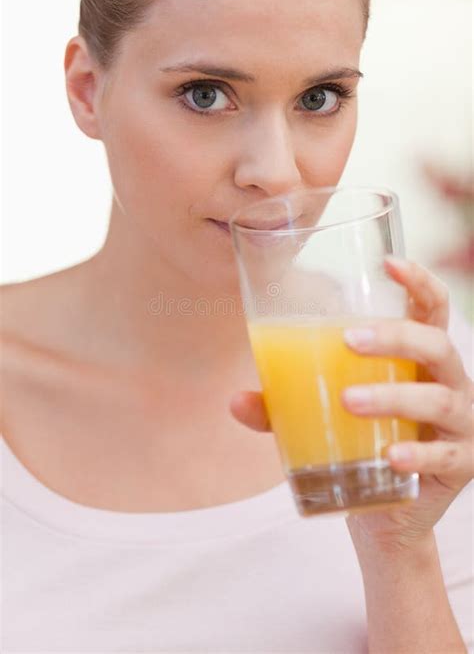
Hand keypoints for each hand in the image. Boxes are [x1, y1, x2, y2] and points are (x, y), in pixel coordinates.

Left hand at [230, 257, 473, 552]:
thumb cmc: (358, 446)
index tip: (388, 261)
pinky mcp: (461, 465)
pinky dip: (417, 453)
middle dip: (394, 337)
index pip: (431, 308)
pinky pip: (444, 455)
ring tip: (349, 400)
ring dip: (393, 394)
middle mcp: (447, 383)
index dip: (418, 281)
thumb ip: (282, 405)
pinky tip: (391, 457)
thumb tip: (235, 401)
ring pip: (438, 397)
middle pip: (435, 344)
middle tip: (347, 340)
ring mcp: (461, 424)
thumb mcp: (320, 417)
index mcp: (419, 360)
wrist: (385, 516)